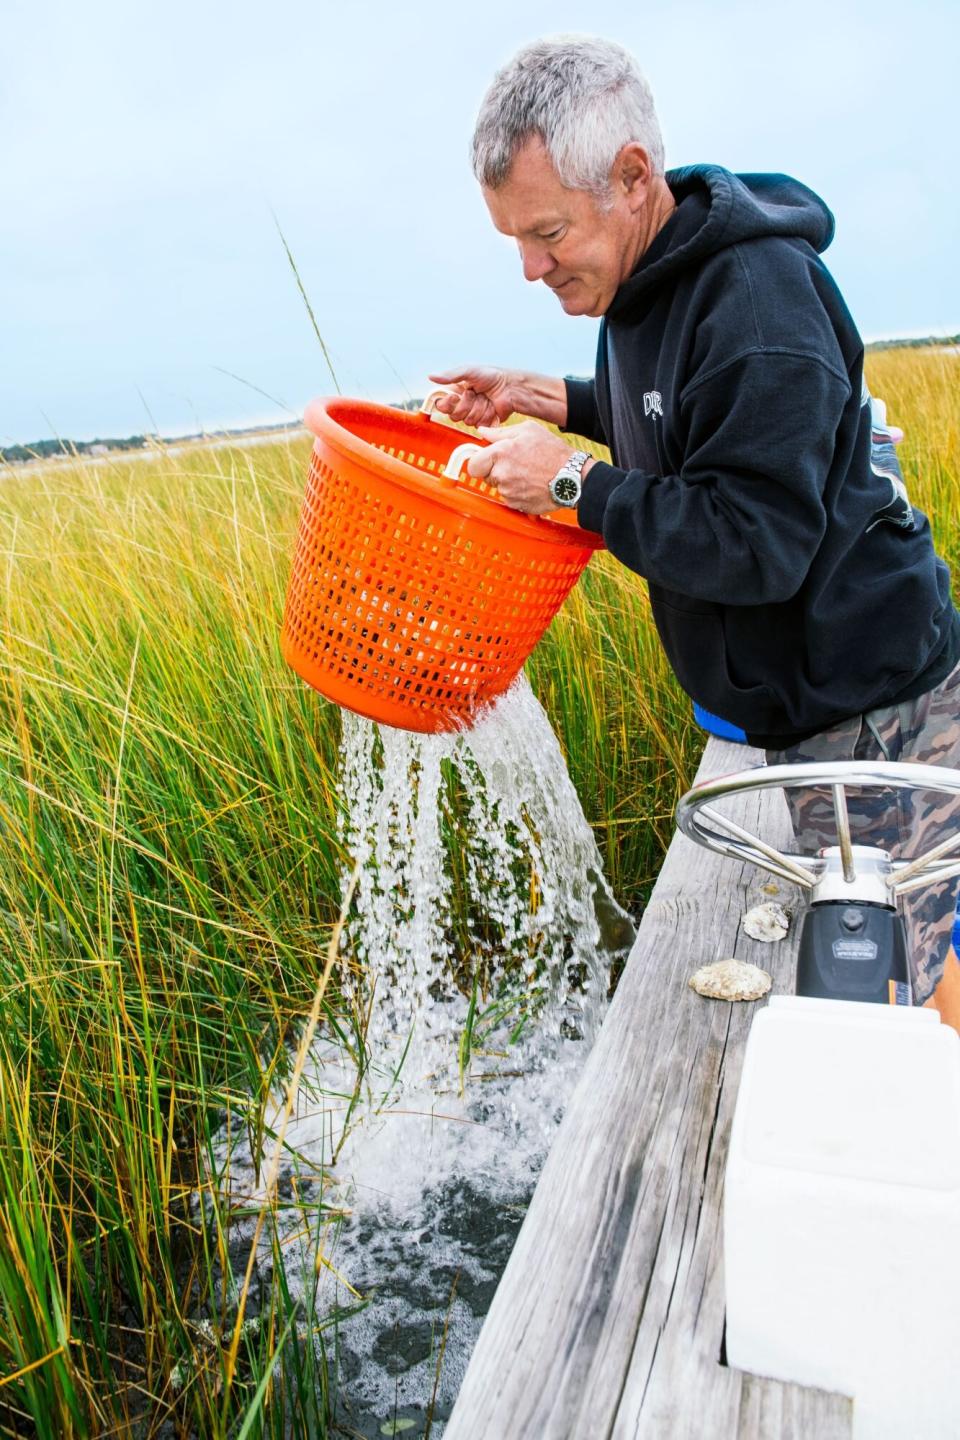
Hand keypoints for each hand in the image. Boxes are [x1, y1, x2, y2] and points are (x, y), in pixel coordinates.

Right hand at [427, 365, 517, 426]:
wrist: (510, 387)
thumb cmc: (491, 376)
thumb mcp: (469, 371)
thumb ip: (450, 375)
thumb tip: (431, 376)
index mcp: (456, 392)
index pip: (442, 405)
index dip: (447, 404)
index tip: (455, 397)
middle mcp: (462, 404)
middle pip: (454, 416)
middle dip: (466, 405)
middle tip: (475, 394)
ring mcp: (473, 414)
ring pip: (468, 421)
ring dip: (479, 408)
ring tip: (486, 399)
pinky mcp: (484, 422)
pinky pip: (480, 425)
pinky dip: (487, 415)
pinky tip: (492, 407)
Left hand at [466, 421, 589, 514]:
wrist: (572, 478)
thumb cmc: (552, 451)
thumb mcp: (528, 431)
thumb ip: (500, 432)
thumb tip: (482, 431)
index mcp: (500, 453)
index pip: (473, 465)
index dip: (479, 462)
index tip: (486, 461)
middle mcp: (501, 474)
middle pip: (485, 476)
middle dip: (495, 471)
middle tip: (515, 464)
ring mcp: (508, 492)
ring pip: (498, 487)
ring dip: (507, 482)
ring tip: (527, 474)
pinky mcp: (516, 505)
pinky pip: (509, 498)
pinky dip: (516, 493)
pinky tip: (531, 484)